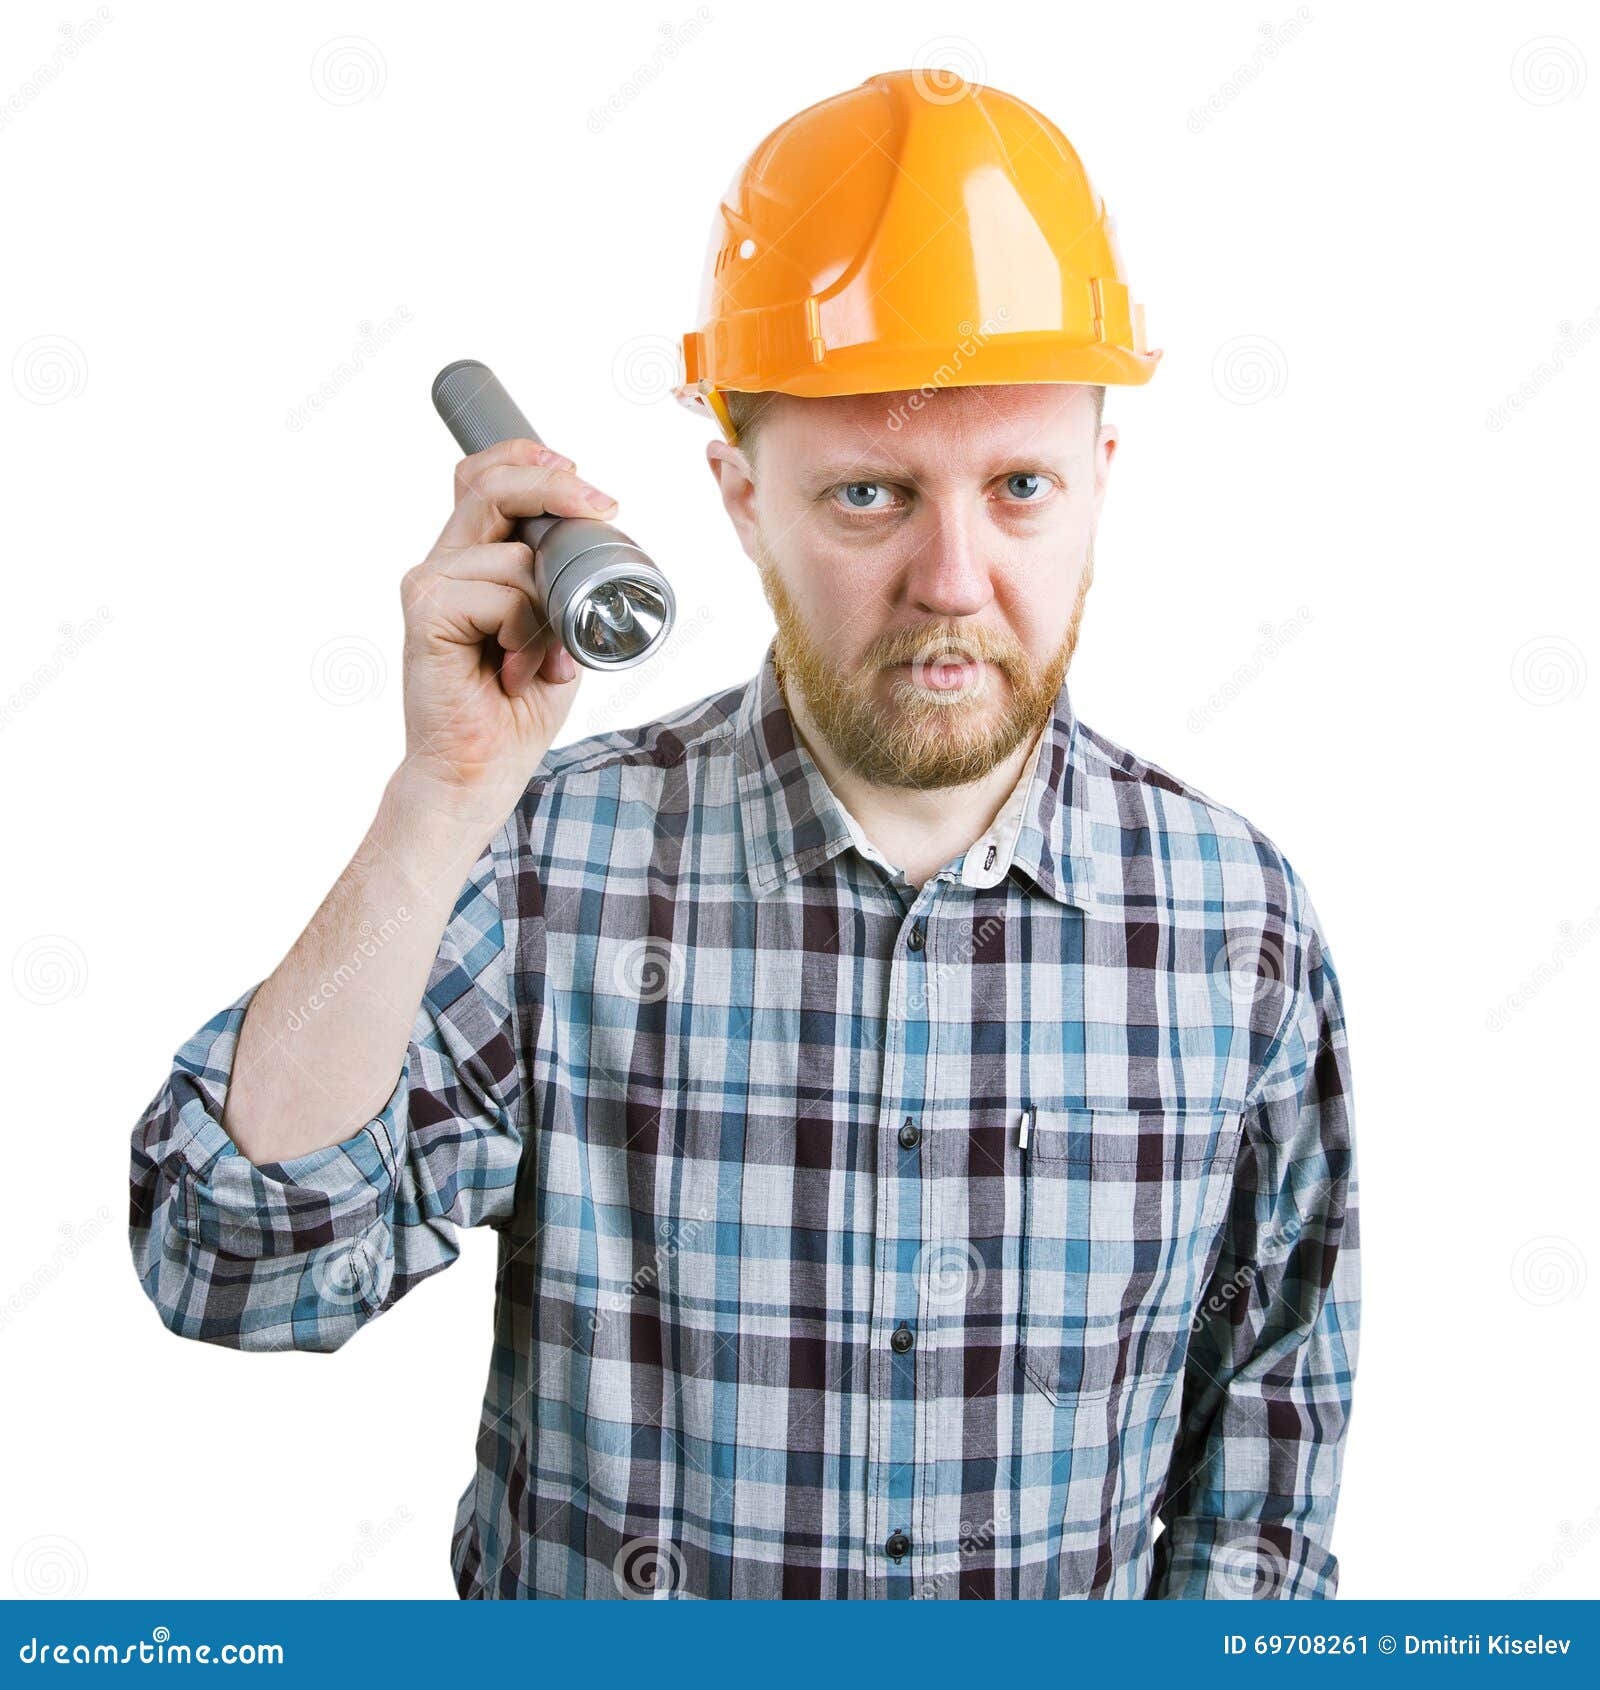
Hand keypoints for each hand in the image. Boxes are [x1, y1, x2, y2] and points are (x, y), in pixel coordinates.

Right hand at [395, 437, 619, 826]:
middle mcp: (443, 564)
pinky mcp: (426, 611)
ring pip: (511, 555)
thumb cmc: (515, 708)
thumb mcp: (554, 630)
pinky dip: (526, 633)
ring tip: (534, 661)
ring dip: (547, 610)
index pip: (484, 480)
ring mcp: (429, 584)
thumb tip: (591, 532)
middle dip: (554, 486)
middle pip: (489, 486)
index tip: (580, 475)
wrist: (476, 772)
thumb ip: (559, 581)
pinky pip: (503, 594)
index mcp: (470, 562)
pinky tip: (511, 670)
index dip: (528, 461)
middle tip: (606, 508)